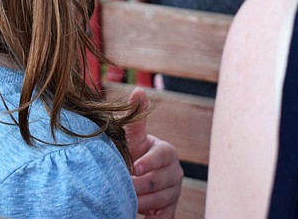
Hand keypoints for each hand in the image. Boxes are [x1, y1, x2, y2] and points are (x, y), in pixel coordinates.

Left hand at [125, 88, 182, 217]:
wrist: (131, 180)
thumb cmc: (130, 155)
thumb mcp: (132, 138)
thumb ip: (136, 118)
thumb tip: (139, 90)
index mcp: (167, 152)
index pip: (163, 156)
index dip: (148, 163)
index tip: (134, 169)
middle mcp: (175, 171)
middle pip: (159, 180)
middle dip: (138, 185)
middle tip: (122, 186)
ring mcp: (174, 191)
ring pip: (160, 200)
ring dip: (140, 201)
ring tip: (125, 198)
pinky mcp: (170, 210)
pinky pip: (164, 217)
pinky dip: (152, 218)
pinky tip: (141, 215)